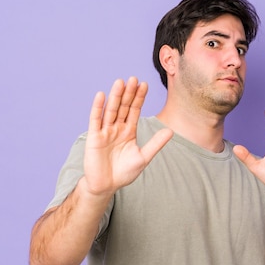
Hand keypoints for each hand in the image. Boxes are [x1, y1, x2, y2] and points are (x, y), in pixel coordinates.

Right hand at [83, 77, 172, 195]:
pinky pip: (96, 120)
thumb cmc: (124, 173)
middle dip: (129, 94)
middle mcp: (117, 128)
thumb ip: (155, 144)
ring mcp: (105, 131)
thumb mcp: (143, 157)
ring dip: (115, 97)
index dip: (139, 98)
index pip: (134, 111)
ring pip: (111, 110)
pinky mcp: (94, 137)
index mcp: (129, 131)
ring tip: (120, 82)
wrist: (106, 186)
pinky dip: (98, 108)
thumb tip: (171, 131)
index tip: (145, 84)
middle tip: (134, 78)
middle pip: (124, 107)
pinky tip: (101, 95)